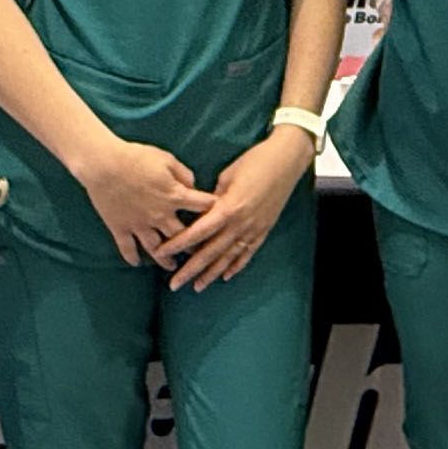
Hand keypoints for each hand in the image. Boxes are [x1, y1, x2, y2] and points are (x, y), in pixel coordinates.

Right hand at [73, 137, 216, 266]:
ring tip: (172, 265)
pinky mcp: (120, 228)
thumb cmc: (135, 157)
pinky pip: (128, 248)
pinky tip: (136, 263)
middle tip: (200, 252)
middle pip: (183, 236)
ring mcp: (140, 225)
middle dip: (194, 245)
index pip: (203, 205)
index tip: (220, 212)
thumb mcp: (165, 158)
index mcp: (175, 196)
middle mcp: (160, 215)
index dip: (212, 207)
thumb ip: (183, 173)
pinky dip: (132, 257)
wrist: (103, 165)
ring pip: (157, 249)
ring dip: (166, 259)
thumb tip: (193, 184)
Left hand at [158, 127, 311, 290]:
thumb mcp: (227, 177)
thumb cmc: (254, 162)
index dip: (178, 244)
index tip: (161, 253)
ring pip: (228, 258)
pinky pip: (248, 253)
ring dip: (211, 274)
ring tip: (197, 287)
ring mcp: (254, 229)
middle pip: (210, 252)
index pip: (197, 232)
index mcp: (228, 208)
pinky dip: (236, 266)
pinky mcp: (264, 230)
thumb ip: (213, 199)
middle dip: (190, 270)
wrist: (286, 161)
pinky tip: (226, 276)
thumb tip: (202, 212)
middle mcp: (240, 224)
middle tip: (174, 284)